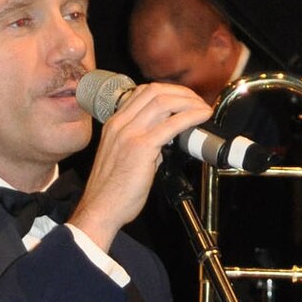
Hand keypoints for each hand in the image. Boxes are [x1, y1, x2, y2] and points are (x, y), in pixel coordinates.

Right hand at [70, 82, 213, 251]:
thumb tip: (165, 142)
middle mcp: (120, 124)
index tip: (183, 99)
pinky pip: (171, 124)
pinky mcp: (141, 147)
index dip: (168, 91)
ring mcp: (129, 133)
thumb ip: (143, 145)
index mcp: (114, 125)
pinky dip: (190, 116)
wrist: (100, 210)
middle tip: (197, 102)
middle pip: (155, 91)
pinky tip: (201, 117)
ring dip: (189, 102)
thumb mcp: (123, 159)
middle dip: (181, 92)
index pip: (142, 93)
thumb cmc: (111, 193)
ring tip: (202, 109)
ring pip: (163, 102)